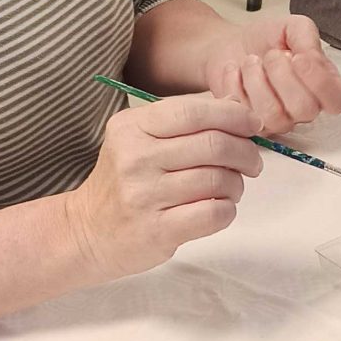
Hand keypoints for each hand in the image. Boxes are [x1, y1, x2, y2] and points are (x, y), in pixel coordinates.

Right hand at [64, 92, 261, 279]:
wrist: (88, 231)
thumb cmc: (124, 182)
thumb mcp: (138, 139)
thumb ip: (183, 122)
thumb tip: (236, 109)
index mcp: (132, 127)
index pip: (194, 112)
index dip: (233, 116)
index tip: (252, 125)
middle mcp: (135, 158)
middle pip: (213, 144)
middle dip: (245, 151)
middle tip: (252, 162)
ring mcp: (144, 196)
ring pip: (218, 179)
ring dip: (236, 183)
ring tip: (230, 188)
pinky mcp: (156, 231)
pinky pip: (213, 214)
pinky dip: (227, 209)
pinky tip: (219, 208)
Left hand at [202, 11, 340, 135]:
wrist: (231, 43)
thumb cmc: (267, 39)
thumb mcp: (292, 27)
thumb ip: (308, 38)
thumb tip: (311, 59)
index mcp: (323, 85)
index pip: (337, 100)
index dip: (320, 82)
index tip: (299, 58)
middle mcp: (304, 108)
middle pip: (305, 109)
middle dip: (282, 75)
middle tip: (271, 55)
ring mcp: (278, 120)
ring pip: (274, 114)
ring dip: (256, 79)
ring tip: (251, 61)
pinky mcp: (250, 124)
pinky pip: (245, 114)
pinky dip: (235, 85)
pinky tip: (236, 71)